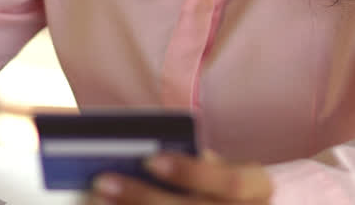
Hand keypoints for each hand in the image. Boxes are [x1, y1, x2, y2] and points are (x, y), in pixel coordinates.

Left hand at [90, 151, 272, 203]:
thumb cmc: (215, 186)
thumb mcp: (218, 168)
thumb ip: (198, 163)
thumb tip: (147, 154)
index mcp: (257, 187)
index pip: (230, 182)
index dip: (190, 173)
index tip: (149, 159)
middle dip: (144, 197)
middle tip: (103, 181)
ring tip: (97, 200)